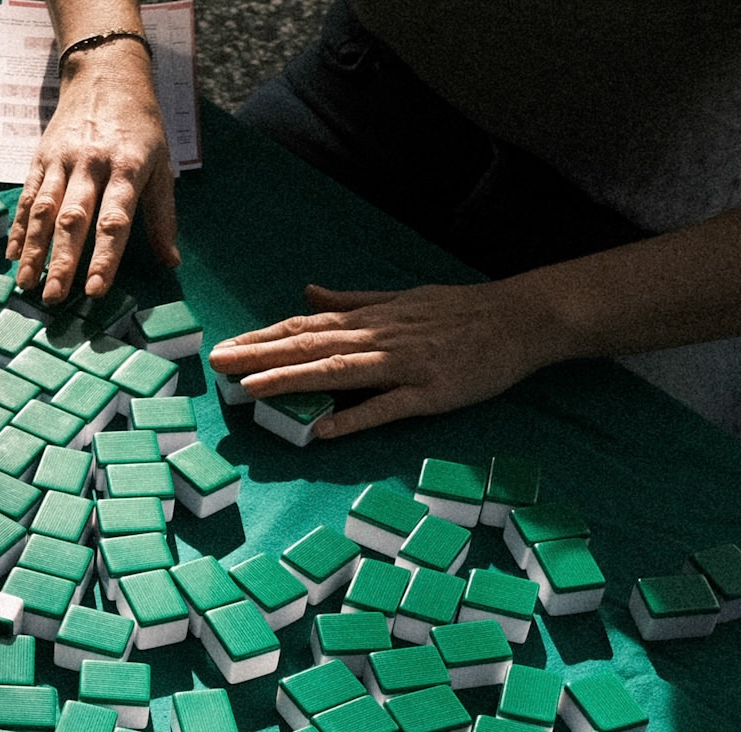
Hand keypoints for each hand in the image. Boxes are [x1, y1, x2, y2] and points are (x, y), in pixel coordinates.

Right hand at [11, 41, 177, 303]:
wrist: (106, 72)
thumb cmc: (140, 125)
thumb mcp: (162, 162)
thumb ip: (162, 215)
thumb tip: (171, 262)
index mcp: (127, 166)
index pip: (115, 220)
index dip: (105, 257)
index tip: (95, 291)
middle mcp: (91, 163)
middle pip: (73, 218)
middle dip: (61, 261)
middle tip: (53, 298)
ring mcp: (62, 159)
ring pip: (44, 210)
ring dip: (34, 250)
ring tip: (26, 284)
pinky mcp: (41, 156)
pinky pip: (28, 196)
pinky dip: (20, 227)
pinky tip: (13, 255)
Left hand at [207, 279, 570, 436]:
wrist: (523, 318)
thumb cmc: (461, 310)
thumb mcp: (402, 298)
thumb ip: (354, 300)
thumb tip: (309, 292)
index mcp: (372, 318)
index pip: (306, 326)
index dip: (263, 337)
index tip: (225, 347)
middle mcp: (381, 337)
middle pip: (311, 345)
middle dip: (261, 355)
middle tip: (217, 365)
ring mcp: (405, 365)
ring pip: (339, 372)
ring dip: (292, 380)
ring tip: (251, 389)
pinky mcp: (431, 393)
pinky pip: (387, 408)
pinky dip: (354, 417)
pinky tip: (322, 430)